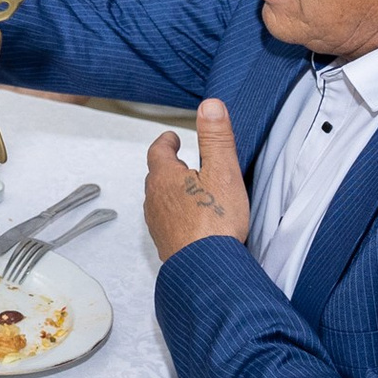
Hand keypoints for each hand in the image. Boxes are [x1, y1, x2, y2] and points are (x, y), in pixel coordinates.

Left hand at [143, 98, 249, 260]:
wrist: (206, 271)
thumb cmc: (214, 223)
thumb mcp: (222, 172)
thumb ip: (216, 138)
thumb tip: (210, 106)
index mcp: (164, 177)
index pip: (158, 151)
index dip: (166, 141)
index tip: (172, 137)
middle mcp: (155, 199)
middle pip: (157, 176)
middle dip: (169, 166)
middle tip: (182, 162)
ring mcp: (158, 224)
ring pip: (160, 200)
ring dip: (172, 193)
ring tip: (189, 192)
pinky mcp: (166, 244)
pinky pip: (168, 223)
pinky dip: (177, 217)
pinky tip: (192, 224)